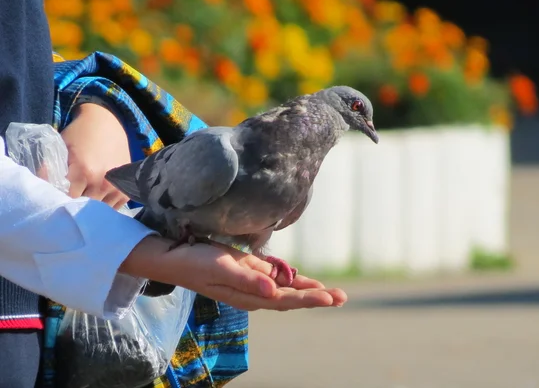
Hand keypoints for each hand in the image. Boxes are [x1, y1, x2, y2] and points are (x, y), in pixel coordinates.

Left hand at [60, 102, 130, 208]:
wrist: (107, 122)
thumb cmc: (80, 134)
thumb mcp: (62, 147)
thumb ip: (53, 169)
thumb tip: (44, 187)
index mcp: (84, 172)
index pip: (68, 200)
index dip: (61, 199)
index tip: (57, 198)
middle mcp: (102, 182)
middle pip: (84, 208)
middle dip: (76, 205)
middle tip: (69, 200)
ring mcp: (116, 186)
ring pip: (100, 210)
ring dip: (91, 208)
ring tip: (84, 200)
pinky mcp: (126, 188)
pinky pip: (114, 207)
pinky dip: (105, 206)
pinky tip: (97, 198)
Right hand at [121, 236, 347, 310]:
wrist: (177, 257)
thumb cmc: (197, 262)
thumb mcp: (222, 268)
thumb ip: (248, 280)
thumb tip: (273, 291)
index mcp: (250, 295)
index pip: (285, 299)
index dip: (308, 299)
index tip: (329, 297)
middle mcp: (255, 292)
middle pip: (292, 297)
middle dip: (317, 297)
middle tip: (342, 297)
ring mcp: (254, 282)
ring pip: (288, 289)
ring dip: (310, 290)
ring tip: (334, 293)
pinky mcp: (251, 271)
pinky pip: (278, 278)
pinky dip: (295, 280)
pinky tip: (308, 282)